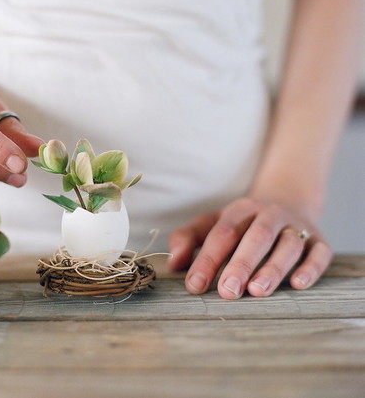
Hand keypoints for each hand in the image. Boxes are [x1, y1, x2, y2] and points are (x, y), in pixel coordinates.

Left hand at [167, 197, 332, 298]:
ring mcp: (297, 227)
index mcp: (240, 210)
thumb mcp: (212, 224)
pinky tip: (298, 285)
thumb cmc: (242, 224)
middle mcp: (270, 214)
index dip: (208, 260)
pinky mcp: (320, 241)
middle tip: (227, 292)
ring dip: (273, 268)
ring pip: (288, 245)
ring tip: (257, 291)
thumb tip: (174, 264)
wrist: (288, 202)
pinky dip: (311, 268)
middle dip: (241, 264)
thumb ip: (188, 239)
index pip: (222, 234)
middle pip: (256, 237)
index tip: (195, 285)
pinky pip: (320, 253)